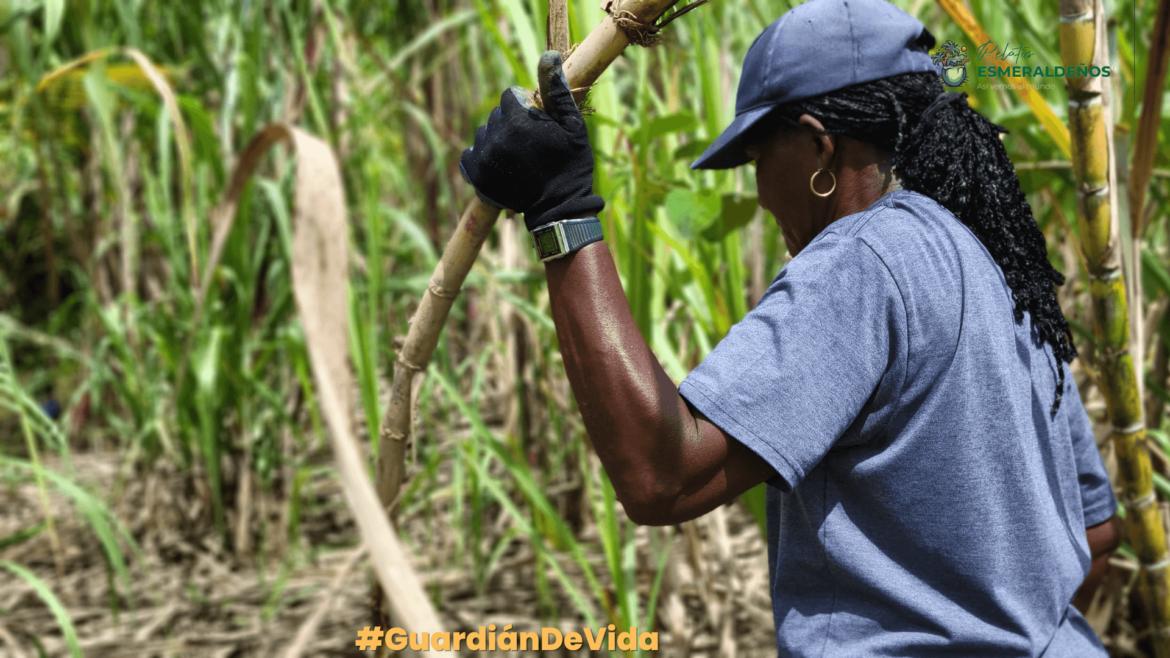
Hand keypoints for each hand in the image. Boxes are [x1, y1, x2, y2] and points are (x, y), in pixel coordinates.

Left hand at [459, 52, 603, 231]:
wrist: (559, 208)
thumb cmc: (571, 165)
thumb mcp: (572, 126)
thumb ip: (557, 91)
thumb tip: (548, 56)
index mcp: (519, 120)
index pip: (509, 96)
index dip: (524, 106)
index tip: (537, 123)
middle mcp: (497, 136)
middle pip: (496, 115)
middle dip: (510, 123)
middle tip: (530, 144)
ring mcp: (484, 157)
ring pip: (484, 134)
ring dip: (497, 140)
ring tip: (517, 157)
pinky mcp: (476, 175)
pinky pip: (470, 155)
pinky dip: (482, 157)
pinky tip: (500, 165)